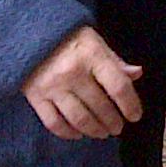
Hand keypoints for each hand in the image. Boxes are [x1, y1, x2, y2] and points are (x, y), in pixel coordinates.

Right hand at [22, 25, 144, 140]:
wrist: (29, 33)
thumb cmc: (69, 38)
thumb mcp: (96, 42)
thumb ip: (115, 61)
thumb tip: (137, 74)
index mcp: (92, 55)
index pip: (118, 86)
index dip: (130, 105)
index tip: (135, 116)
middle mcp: (72, 72)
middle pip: (100, 106)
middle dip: (113, 121)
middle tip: (118, 127)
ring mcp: (52, 86)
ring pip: (79, 119)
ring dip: (95, 130)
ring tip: (103, 132)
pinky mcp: (35, 96)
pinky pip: (54, 123)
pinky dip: (68, 133)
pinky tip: (78, 134)